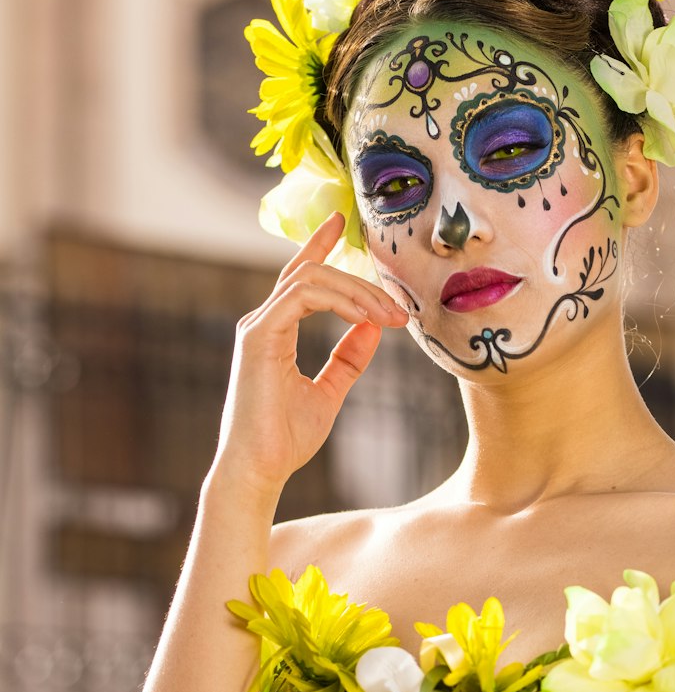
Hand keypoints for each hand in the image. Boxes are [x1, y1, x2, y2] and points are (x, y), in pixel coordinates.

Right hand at [211, 211, 409, 496]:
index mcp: (274, 331)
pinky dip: (338, 301)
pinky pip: (303, 296)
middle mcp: (262, 322)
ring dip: (357, 293)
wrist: (261, 470)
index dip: (318, 245)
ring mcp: (258, 326)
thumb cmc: (286, 439)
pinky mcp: (259, 336)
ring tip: (390, 316)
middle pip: (311, 273)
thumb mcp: (330, 391)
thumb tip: (372, 327)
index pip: (298, 277)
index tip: (341, 222)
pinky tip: (366, 318)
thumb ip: (348, 358)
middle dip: (360, 282)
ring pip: (310, 278)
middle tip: (399, 307)